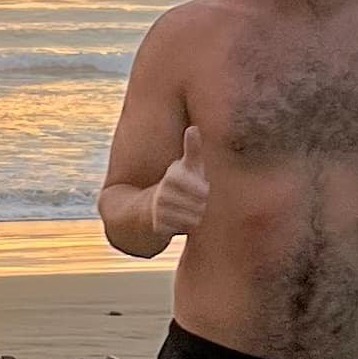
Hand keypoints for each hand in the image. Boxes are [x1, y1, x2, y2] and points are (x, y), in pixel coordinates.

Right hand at [152, 123, 210, 240]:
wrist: (153, 205)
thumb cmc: (179, 182)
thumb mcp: (186, 165)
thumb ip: (192, 149)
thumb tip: (193, 128)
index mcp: (171, 177)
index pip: (196, 187)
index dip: (201, 189)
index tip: (204, 188)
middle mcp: (162, 194)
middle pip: (197, 204)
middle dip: (200, 204)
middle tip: (198, 201)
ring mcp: (159, 211)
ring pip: (192, 218)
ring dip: (195, 215)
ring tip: (192, 209)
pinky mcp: (158, 226)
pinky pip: (183, 230)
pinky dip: (186, 226)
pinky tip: (182, 220)